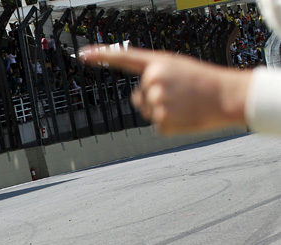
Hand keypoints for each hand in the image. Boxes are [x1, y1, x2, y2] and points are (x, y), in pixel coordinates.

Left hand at [81, 46, 251, 134]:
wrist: (228, 96)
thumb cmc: (203, 82)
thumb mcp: (177, 68)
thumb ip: (153, 76)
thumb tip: (137, 98)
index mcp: (157, 63)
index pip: (123, 57)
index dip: (101, 55)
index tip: (82, 55)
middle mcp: (153, 80)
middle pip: (139, 95)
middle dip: (155, 97)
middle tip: (180, 94)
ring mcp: (156, 102)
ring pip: (148, 111)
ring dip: (163, 111)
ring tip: (185, 104)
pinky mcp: (161, 122)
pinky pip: (157, 125)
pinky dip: (170, 124)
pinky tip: (185, 116)